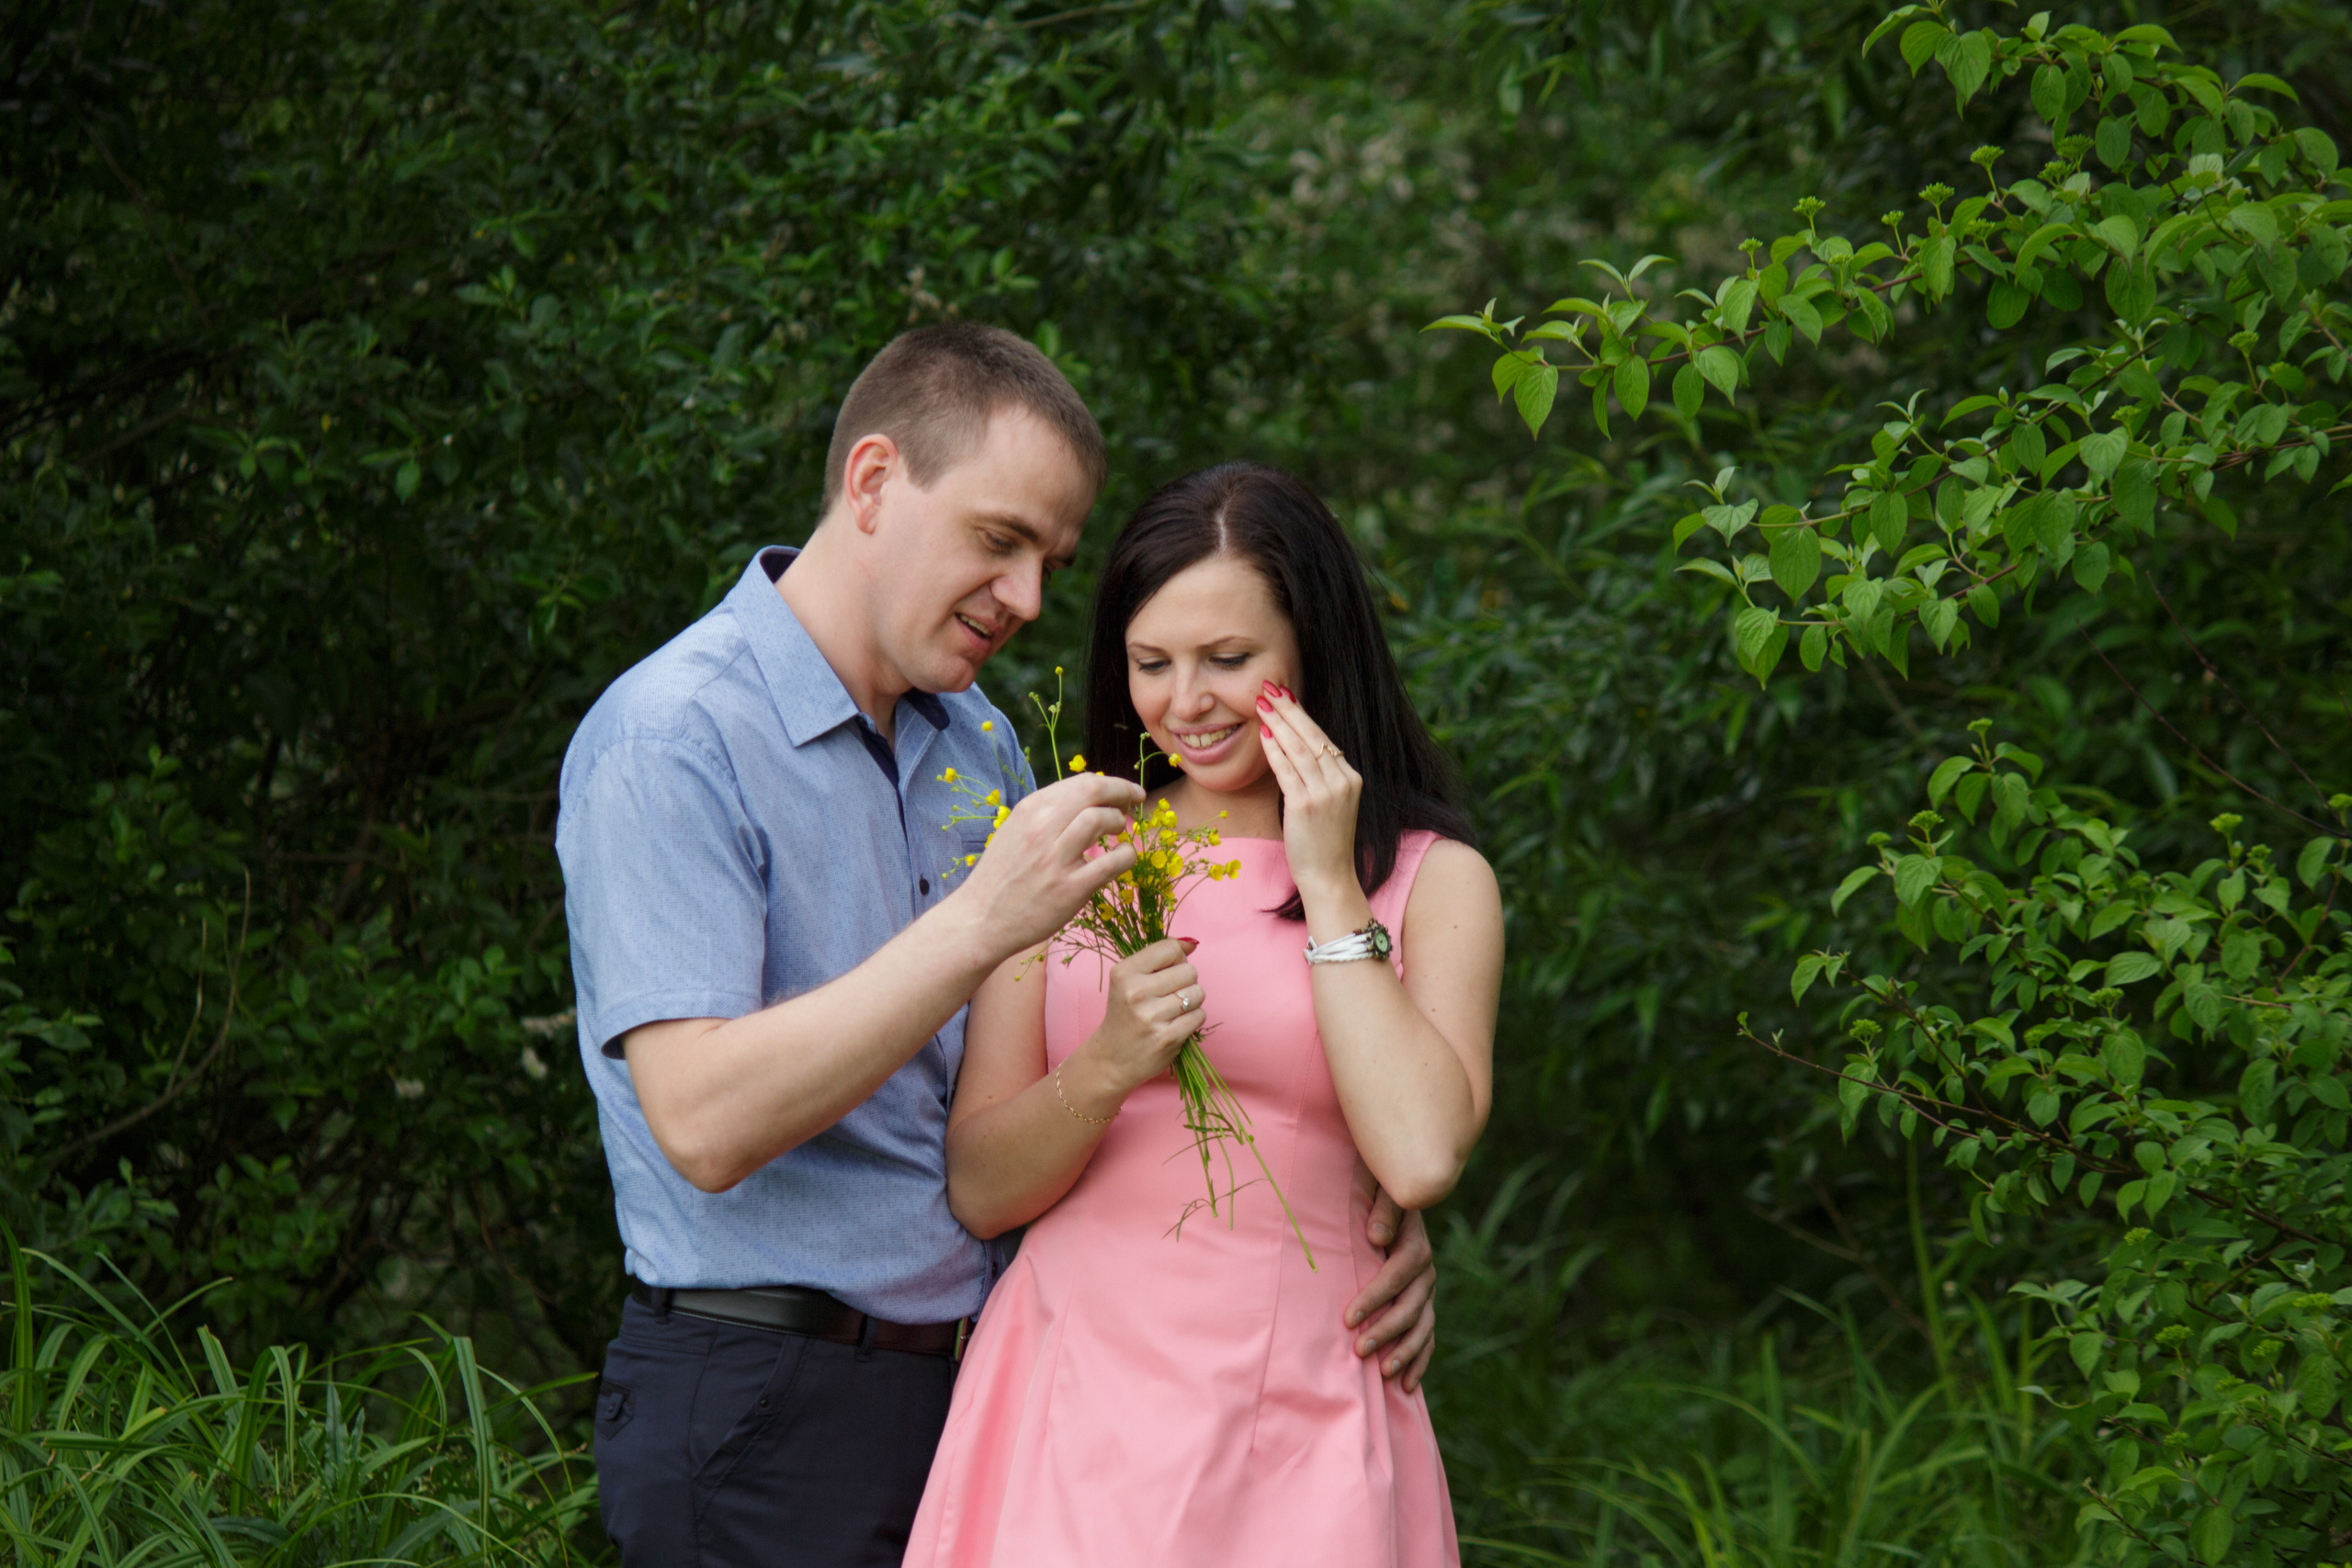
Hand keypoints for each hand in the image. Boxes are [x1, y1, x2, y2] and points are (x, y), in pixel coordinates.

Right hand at [949, 773, 1144, 960]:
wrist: (980, 920)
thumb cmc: (1000, 877)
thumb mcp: (1014, 831)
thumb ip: (1046, 814)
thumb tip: (1085, 800)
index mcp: (1029, 809)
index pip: (1080, 782)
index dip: (1109, 783)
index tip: (1123, 791)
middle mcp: (1042, 827)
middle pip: (1094, 791)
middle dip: (1122, 791)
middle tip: (1134, 801)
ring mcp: (1056, 858)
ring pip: (1102, 819)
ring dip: (1119, 821)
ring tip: (1120, 831)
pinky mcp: (1071, 888)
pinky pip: (1113, 862)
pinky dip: (1126, 855)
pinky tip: (1123, 858)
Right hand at [1068, 937, 1203, 1109]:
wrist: (1111, 1059)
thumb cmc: (1125, 1015)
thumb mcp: (1129, 981)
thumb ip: (1159, 958)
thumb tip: (1192, 942)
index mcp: (1124, 973)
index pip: (1169, 948)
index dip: (1177, 958)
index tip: (1168, 971)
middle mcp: (1135, 992)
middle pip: (1189, 971)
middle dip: (1185, 982)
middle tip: (1168, 996)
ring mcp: (1151, 1016)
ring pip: (1197, 993)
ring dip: (1191, 1002)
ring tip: (1171, 1011)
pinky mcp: (1167, 1037)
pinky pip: (1199, 1016)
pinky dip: (1192, 1020)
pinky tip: (1175, 1025)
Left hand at [1257, 682, 1360, 899]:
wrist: (1329, 877)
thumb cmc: (1324, 842)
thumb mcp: (1329, 803)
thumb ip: (1317, 777)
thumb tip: (1292, 747)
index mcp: (1351, 778)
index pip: (1323, 738)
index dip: (1301, 714)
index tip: (1284, 695)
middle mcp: (1342, 781)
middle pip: (1312, 736)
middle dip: (1288, 709)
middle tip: (1268, 687)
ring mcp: (1326, 793)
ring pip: (1298, 749)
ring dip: (1277, 723)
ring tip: (1260, 703)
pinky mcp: (1306, 806)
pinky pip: (1286, 771)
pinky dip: (1274, 750)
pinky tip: (1262, 734)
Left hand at [1346, 1193, 1436, 1390]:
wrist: (1394, 1205)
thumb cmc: (1378, 1201)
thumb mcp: (1382, 1195)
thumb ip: (1383, 1211)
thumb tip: (1376, 1235)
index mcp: (1415, 1246)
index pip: (1396, 1275)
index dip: (1374, 1298)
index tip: (1348, 1318)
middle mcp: (1426, 1273)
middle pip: (1410, 1307)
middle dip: (1385, 1331)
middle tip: (1359, 1350)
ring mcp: (1427, 1292)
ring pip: (1421, 1327)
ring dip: (1404, 1352)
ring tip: (1384, 1373)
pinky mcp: (1424, 1307)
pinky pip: (1427, 1338)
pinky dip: (1419, 1361)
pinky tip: (1406, 1385)